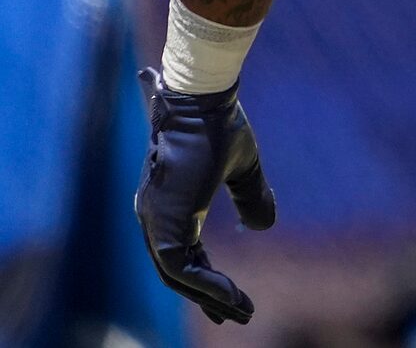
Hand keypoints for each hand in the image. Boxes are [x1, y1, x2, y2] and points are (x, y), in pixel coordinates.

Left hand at [135, 69, 278, 324]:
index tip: (233, 298)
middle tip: (236, 314)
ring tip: (241, 311)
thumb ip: (251, 196)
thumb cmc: (220, 125)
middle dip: (208, 296)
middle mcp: (153, 216)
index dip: (208, 278)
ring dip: (211, 297)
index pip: (183, 253)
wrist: (201, 100)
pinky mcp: (165, 224)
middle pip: (177, 272)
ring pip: (178, 276)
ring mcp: (155, 221)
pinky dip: (208, 286)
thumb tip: (262, 227)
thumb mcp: (243, 166)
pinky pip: (183, 269)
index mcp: (167, 204)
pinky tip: (232, 296)